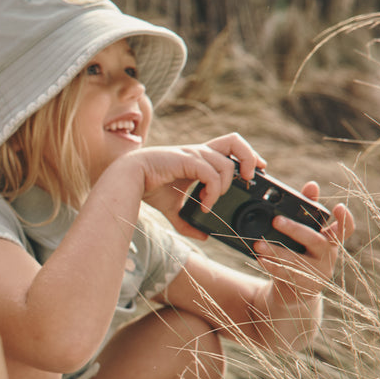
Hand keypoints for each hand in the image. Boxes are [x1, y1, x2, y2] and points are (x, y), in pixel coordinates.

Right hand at [136, 133, 266, 238]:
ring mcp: (193, 154)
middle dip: (249, 158)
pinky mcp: (187, 159)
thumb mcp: (173, 209)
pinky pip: (211, 174)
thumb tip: (203, 237)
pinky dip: (212, 192)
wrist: (127, 179)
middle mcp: (199, 152)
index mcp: (199, 158)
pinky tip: (203, 205)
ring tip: (211, 203)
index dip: (246, 157)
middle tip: (248, 180)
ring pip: (226, 164)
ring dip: (223, 188)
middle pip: (235, 141)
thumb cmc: (148, 188)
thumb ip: (188, 222)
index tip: (252, 175)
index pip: (230, 148)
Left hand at [253, 182, 354, 299]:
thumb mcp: (302, 235)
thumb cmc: (298, 255)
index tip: (338, 206)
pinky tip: (260, 260)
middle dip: (295, 229)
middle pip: (315, 240)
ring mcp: (317, 273)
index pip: (345, 229)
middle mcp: (327, 256)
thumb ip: (307, 211)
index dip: (345, 219)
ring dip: (277, 251)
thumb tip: (312, 185)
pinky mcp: (303, 286)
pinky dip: (272, 267)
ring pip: (298, 260)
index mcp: (330, 240)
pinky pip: (287, 275)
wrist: (293, 291)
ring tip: (259, 244)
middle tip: (276, 220)